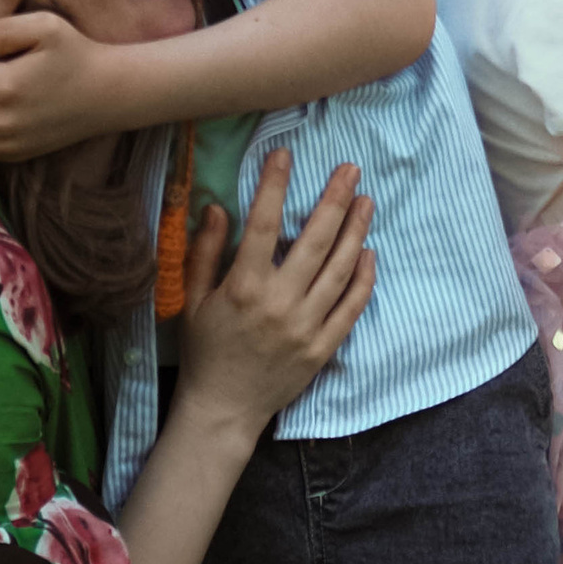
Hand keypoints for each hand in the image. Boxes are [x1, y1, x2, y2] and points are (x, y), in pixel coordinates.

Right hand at [174, 151, 374, 443]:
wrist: (223, 409)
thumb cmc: (204, 350)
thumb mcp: (193, 300)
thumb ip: (205, 252)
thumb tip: (218, 207)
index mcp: (244, 287)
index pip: (264, 224)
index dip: (275, 185)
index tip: (285, 154)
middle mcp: (280, 303)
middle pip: (315, 240)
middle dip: (335, 199)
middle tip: (350, 169)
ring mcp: (307, 326)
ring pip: (341, 269)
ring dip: (356, 231)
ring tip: (366, 201)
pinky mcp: (324, 347)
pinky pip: (352, 307)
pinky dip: (364, 278)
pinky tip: (369, 252)